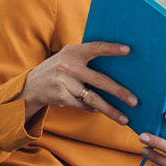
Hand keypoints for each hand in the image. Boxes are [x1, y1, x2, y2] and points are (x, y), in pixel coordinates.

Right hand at [21, 42, 137, 123]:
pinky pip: (84, 105)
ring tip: (124, 118)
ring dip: (110, 110)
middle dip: (119, 92)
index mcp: (72, 52)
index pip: (95, 48)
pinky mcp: (61, 97)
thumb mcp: (67, 57)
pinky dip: (94, 109)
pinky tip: (102, 111)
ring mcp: (64, 82)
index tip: (128, 50)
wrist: (30, 86)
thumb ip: (86, 58)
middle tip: (134, 101)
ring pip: (93, 98)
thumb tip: (117, 69)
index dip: (111, 49)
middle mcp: (68, 66)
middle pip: (99, 80)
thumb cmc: (57, 69)